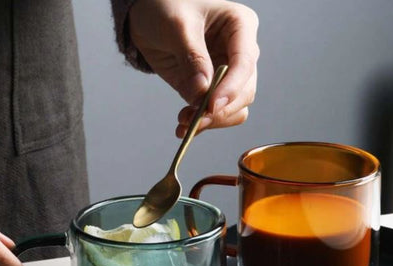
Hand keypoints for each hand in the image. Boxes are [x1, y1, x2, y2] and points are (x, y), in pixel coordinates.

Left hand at [129, 0, 258, 136]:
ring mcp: (228, 75)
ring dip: (212, 121)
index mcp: (240, 26)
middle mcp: (240, 53)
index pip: (244, 63)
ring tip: (184, 122)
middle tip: (195, 119)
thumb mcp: (177, 26)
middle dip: (220, 109)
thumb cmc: (165, 6)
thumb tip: (202, 94)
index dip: (231, 88)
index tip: (211, 106)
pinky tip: (184, 127)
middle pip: (244, 92)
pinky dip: (202, 124)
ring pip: (234, 108)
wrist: (147, 14)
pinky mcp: (211, 90)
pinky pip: (215, 114)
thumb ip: (192, 58)